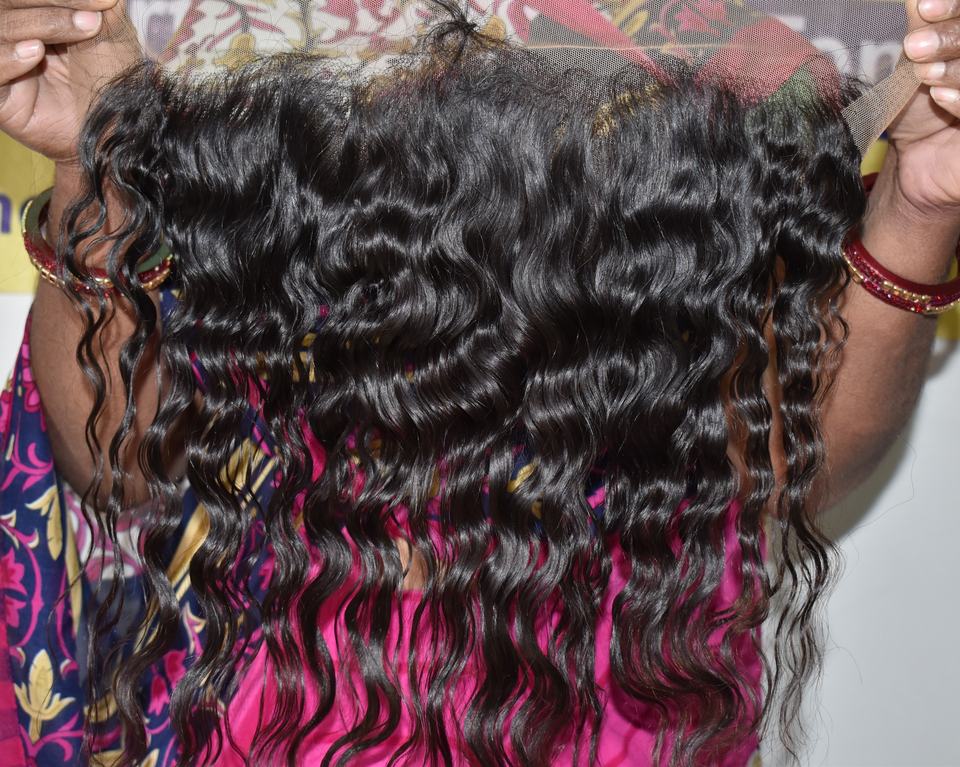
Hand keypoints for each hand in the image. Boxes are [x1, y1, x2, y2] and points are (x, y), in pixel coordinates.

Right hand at [0, 0, 139, 162]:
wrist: (118, 130)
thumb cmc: (113, 77)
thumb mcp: (106, 26)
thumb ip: (88, 0)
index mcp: (31, 12)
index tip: (105, 1)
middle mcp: (11, 32)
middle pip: (10, 4)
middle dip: (52, 4)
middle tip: (93, 19)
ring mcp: (2, 62)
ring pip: (1, 28)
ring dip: (40, 24)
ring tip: (83, 29)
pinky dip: (8, 58)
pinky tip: (34, 53)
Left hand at [889, 0, 959, 216]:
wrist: (916, 164)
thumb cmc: (920, 108)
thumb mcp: (917, 63)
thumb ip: (924, 25)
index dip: (954, 6)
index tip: (922, 7)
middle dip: (953, 35)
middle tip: (916, 46)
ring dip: (957, 67)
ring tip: (924, 75)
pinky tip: (940, 96)